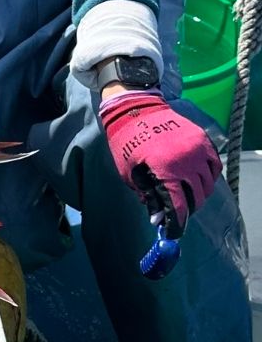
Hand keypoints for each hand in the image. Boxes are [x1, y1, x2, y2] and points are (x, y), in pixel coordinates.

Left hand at [99, 90, 221, 236]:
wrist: (136, 108)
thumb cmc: (126, 143)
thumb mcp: (130, 174)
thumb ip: (148, 197)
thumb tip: (159, 220)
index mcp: (165, 170)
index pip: (178, 207)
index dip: (176, 224)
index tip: (173, 233)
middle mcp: (186, 161)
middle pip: (196, 198)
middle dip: (186, 210)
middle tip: (177, 214)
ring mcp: (198, 150)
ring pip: (207, 185)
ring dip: (198, 196)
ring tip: (185, 198)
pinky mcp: (204, 141)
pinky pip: (214, 167)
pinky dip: (207, 178)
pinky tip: (196, 182)